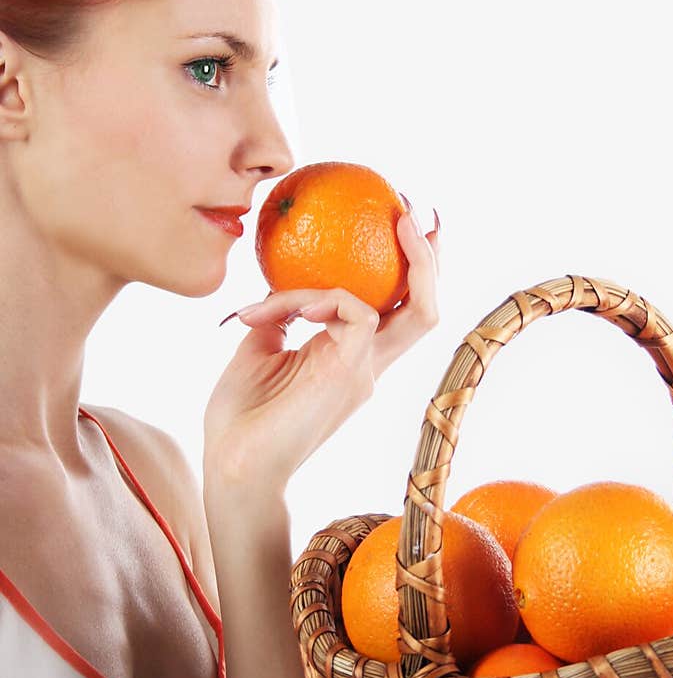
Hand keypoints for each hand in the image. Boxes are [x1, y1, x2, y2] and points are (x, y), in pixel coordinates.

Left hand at [204, 208, 439, 489]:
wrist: (233, 467)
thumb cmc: (238, 420)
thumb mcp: (258, 351)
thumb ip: (279, 318)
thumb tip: (276, 285)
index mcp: (350, 361)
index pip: (396, 312)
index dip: (408, 271)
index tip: (401, 224)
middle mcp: (368, 366)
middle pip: (426, 310)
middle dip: (433, 259)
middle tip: (418, 211)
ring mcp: (364, 372)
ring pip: (416, 311)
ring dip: (409, 261)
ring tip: (400, 221)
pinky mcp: (349, 374)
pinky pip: (354, 313)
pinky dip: (322, 296)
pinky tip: (291, 304)